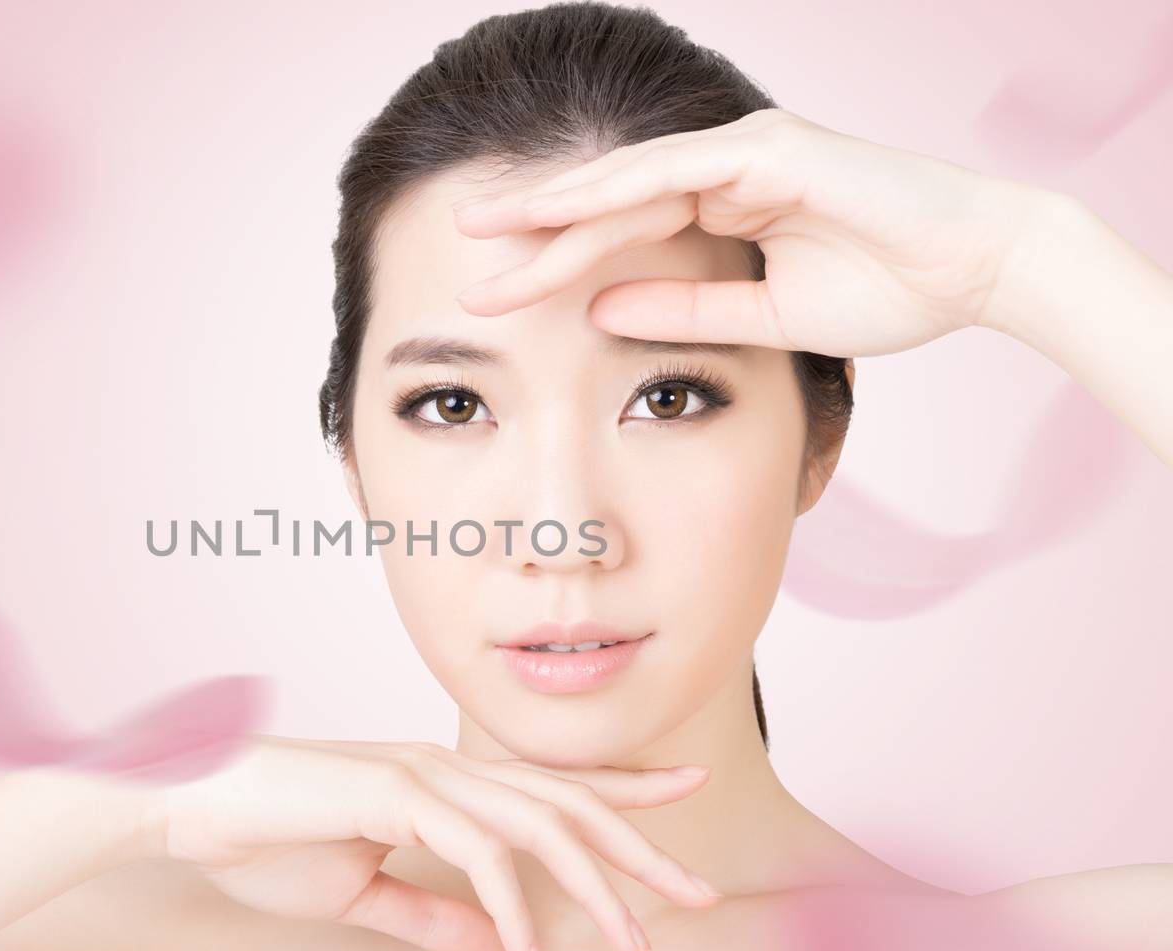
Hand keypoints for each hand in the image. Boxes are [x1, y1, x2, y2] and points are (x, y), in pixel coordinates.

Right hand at [143, 735, 720, 950]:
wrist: (195, 807)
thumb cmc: (269, 838)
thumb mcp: (363, 891)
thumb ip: (431, 915)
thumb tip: (495, 948)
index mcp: (444, 781)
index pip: (551, 786)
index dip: (621, 791)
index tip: (683, 794)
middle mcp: (446, 769)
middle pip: (566, 803)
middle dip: (639, 844)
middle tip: (700, 890)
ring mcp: (424, 776)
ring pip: (538, 824)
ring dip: (592, 885)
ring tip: (635, 942)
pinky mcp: (397, 794)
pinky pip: (475, 854)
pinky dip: (509, 906)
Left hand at [451, 108, 1056, 357]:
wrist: (976, 270)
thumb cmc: (886, 291)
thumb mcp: (761, 316)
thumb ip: (683, 309)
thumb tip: (599, 313)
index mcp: (721, 209)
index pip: (617, 234)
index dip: (551, 261)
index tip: (491, 292)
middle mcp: (723, 171)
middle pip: (607, 202)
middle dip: (532, 227)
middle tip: (461, 246)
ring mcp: (746, 152)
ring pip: (628, 180)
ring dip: (556, 203)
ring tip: (488, 225)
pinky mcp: (774, 148)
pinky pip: (681, 169)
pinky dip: (622, 187)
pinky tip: (567, 207)